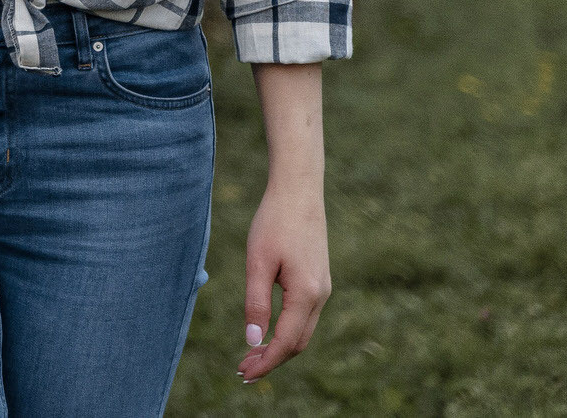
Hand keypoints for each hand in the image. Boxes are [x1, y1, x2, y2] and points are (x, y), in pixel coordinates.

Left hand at [238, 179, 330, 382]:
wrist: (299, 192)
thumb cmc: (274, 223)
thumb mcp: (257, 263)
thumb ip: (256, 303)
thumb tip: (253, 341)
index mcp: (306, 294)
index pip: (286, 343)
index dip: (266, 362)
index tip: (244, 374)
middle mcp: (321, 296)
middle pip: (298, 343)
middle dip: (272, 360)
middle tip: (243, 370)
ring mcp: (323, 289)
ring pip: (303, 331)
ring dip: (279, 347)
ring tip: (251, 355)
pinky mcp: (319, 280)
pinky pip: (305, 316)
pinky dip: (287, 330)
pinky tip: (268, 331)